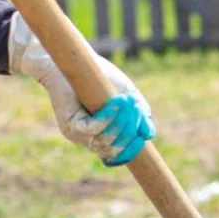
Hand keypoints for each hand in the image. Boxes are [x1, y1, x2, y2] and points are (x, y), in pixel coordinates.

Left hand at [8, 13, 154, 165]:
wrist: (75, 61)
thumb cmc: (99, 77)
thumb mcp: (127, 95)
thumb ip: (138, 114)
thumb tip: (148, 134)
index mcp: (100, 137)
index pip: (117, 155)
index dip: (131, 150)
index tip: (143, 137)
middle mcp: (87, 140)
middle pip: (114, 148)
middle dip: (130, 129)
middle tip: (136, 107)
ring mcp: (77, 135)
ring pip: (106, 139)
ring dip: (122, 121)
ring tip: (128, 101)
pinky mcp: (70, 125)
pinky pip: (93, 129)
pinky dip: (108, 117)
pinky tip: (115, 102)